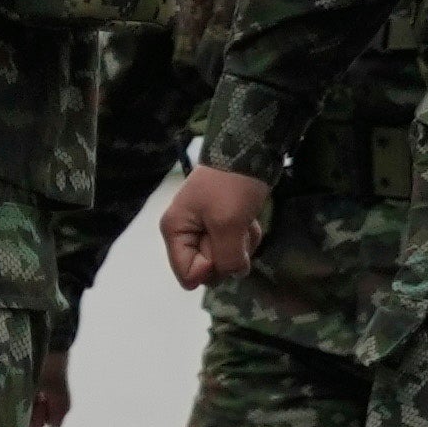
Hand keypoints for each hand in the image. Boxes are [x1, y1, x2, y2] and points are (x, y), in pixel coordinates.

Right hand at [160, 165, 270, 289]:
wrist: (250, 152)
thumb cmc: (232, 186)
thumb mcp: (228, 223)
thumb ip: (227, 257)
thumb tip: (233, 275)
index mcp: (176, 231)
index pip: (188, 274)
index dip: (210, 270)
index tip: (225, 249)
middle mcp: (186, 233)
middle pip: (208, 267)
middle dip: (229, 254)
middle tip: (238, 231)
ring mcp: (205, 228)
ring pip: (225, 257)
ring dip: (242, 244)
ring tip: (246, 223)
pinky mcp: (224, 223)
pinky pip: (235, 244)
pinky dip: (247, 236)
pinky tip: (251, 221)